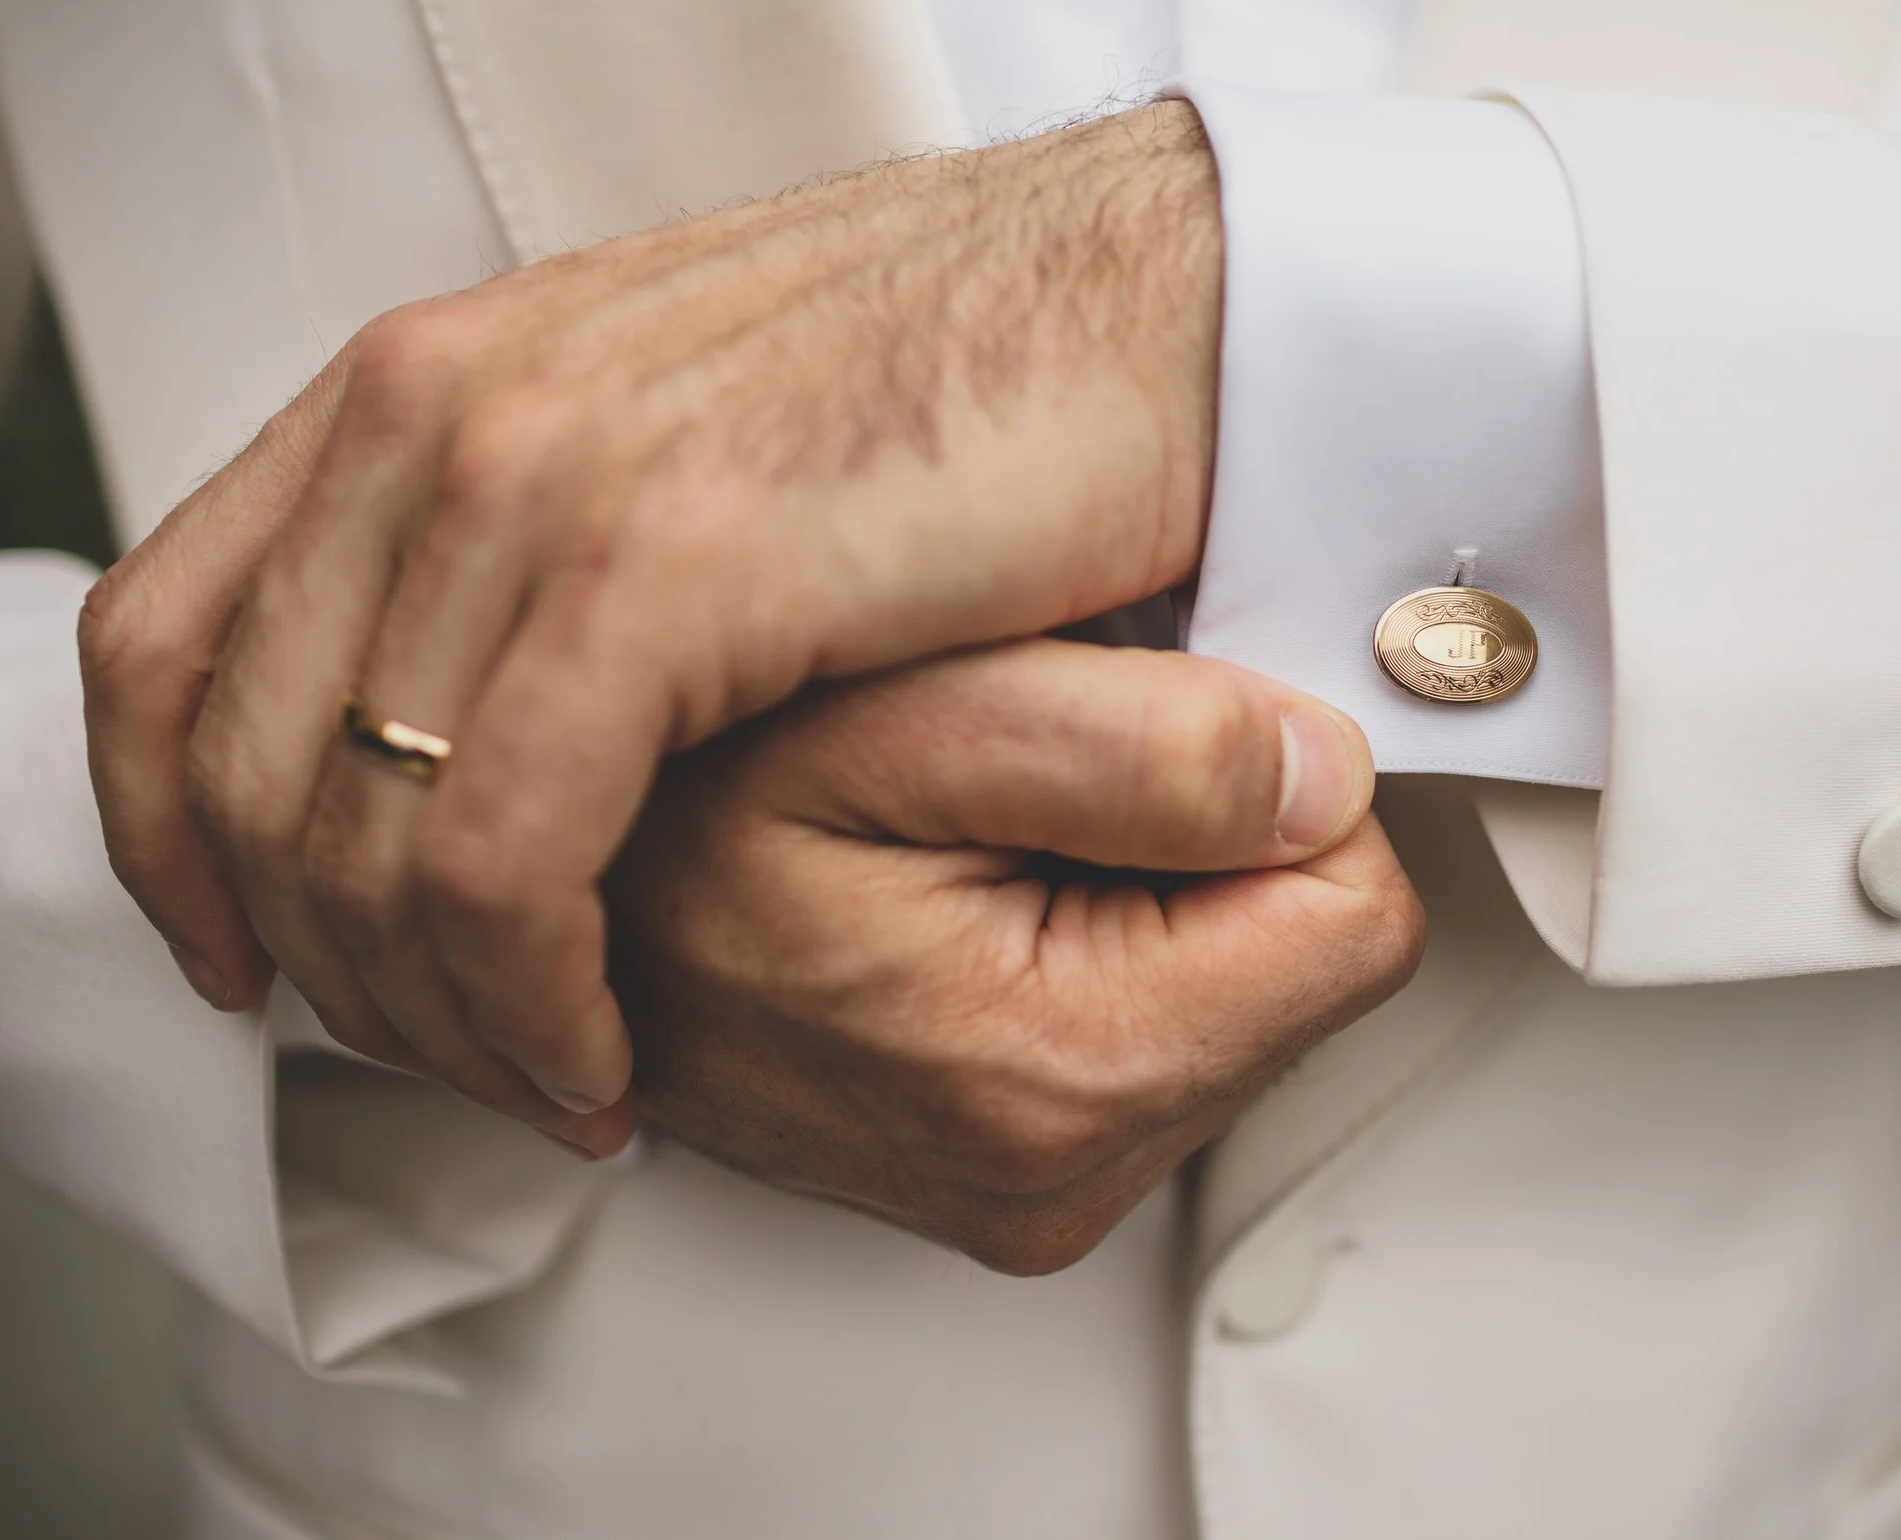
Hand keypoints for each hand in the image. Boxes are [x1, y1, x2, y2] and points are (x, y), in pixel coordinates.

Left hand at [80, 103, 1220, 1140]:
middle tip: (465, 1063)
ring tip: (559, 1080)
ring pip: (357, 831)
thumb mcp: (687, 432)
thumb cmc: (975, 381)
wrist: (1170, 296)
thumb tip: (465, 682)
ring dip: (438, 1011)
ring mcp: (541, 474)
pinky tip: (608, 1049)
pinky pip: (502, 850)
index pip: (167, 640)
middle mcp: (441, 409)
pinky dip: (529, 992)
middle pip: (240, 765)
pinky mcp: (668, 559)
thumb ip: (536, 527)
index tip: (258, 962)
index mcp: (431, 378)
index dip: (172, 840)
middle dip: (328, 970)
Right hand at [604, 639, 1422, 1272]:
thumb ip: (1147, 746)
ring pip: (1247, 990)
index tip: (1147, 742)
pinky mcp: (1017, 1171)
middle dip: (1210, 848)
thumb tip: (1329, 773)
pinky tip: (980, 894)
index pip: (1360, 922)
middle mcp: (1050, 1176)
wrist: (541, 895)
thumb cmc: (681, 794)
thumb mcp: (909, 713)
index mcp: (1052, 1076)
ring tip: (983, 838)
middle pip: (1311, 963)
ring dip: (1153, 887)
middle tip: (1032, 793)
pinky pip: (1169, 1025)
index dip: (1273, 789)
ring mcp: (1029, 1188)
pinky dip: (1106, 940)